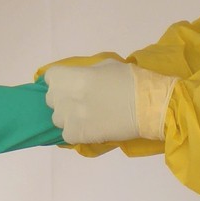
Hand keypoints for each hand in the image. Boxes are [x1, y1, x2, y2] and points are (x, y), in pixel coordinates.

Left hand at [43, 60, 176, 143]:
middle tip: (82, 99)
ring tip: (88, 115)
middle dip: (64, 98)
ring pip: (58, 118)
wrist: (148, 106)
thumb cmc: (131, 80)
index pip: (51, 77)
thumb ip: (87, 72)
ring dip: (70, 116)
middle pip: (52, 98)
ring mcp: (70, 118)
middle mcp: (67, 97)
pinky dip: (77, 132)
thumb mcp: (107, 65)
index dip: (61, 79)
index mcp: (73, 77)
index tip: (71, 82)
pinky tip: (91, 127)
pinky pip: (67, 134)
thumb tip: (79, 78)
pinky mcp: (77, 135)